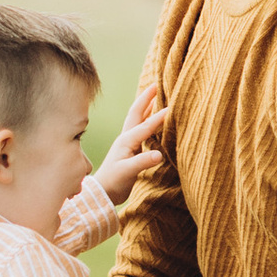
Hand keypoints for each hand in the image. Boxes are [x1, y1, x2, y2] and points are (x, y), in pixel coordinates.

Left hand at [96, 90, 169, 205]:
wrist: (103, 192)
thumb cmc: (113, 182)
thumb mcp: (127, 172)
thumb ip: (142, 162)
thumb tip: (159, 155)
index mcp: (126, 140)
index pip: (146, 125)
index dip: (159, 116)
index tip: (173, 106)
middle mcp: (127, 138)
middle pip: (137, 113)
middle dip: (146, 98)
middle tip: (156, 84)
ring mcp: (128, 143)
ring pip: (139, 119)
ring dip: (147, 107)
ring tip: (157, 97)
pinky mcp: (131, 150)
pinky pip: (142, 129)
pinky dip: (148, 120)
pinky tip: (154, 121)